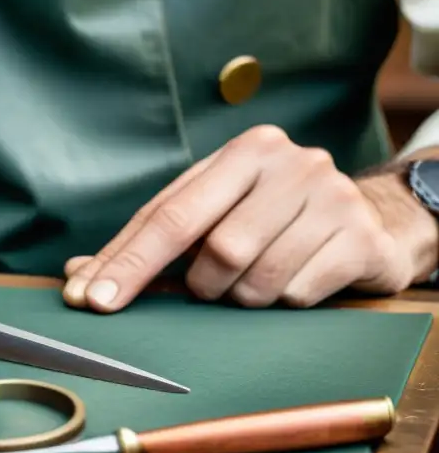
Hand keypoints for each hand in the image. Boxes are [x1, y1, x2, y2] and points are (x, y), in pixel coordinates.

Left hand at [62, 126, 438, 311]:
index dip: (126, 263)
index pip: (168, 215)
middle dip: (202, 284)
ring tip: (259, 278)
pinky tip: (299, 279)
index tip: (90, 300)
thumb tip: (80, 277)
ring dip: (243, 295)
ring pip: (255, 279)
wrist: (370, 219)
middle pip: (216, 249)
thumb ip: (148, 243)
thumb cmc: (271, 219)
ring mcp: (333, 199)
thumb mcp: (212, 215)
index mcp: (244, 152)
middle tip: (211, 287)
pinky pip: (297, 294)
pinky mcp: (362, 239)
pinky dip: (285, 300)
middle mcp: (292, 164)